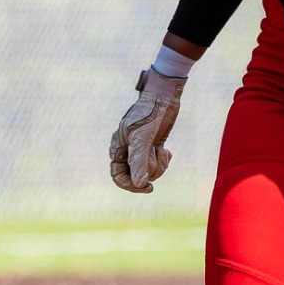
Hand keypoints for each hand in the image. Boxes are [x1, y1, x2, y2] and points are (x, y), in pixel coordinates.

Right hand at [109, 69, 184, 192]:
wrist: (164, 97)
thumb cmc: (149, 113)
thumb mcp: (143, 137)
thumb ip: (139, 160)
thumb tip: (138, 184)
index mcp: (118, 148)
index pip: (118, 175)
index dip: (131, 185)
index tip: (147, 187)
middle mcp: (127, 150)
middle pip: (135, 175)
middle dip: (149, 170)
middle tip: (157, 159)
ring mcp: (140, 149)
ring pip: (148, 170)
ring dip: (158, 164)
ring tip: (162, 150)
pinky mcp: (152, 147)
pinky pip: (157, 163)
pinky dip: (163, 159)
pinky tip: (165, 149)